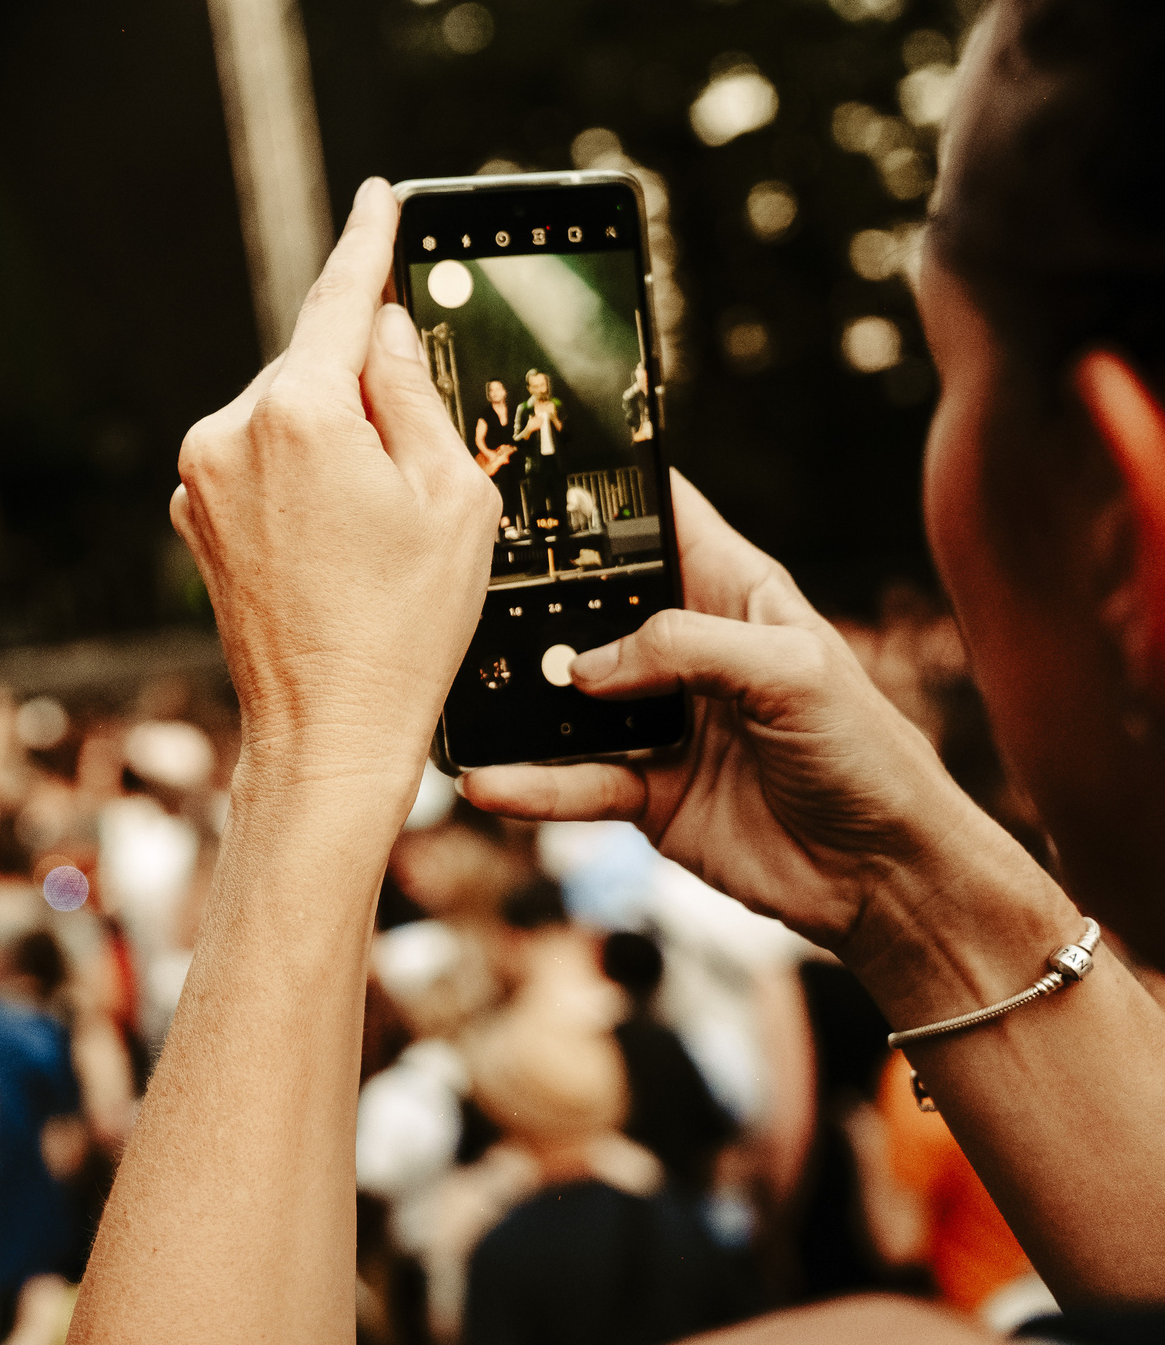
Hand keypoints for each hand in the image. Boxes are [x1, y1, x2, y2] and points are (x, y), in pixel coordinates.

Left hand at [171, 178, 501, 792]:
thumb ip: (415, 393)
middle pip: (314, 367)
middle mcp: (229, 431)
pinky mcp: (189, 512)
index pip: (339, 298)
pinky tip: (334, 547)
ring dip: (332, 443)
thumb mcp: (453, 496)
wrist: (325, 730)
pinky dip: (298, 479)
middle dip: (367, 394)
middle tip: (415, 475)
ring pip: (285, 417)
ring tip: (375, 533)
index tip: (378, 199)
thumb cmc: (404, 626)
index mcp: (297, 413)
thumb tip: (385, 331)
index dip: (368, 243)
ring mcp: (198, 475)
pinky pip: (256, 462)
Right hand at [462, 471, 992, 954]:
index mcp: (732, 592)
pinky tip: (489, 782)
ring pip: (565, 697)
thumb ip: (686, 647)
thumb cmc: (868, 754)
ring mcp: (657, 720)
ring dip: (517, 696)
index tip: (534, 468)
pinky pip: (572, 781)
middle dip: (529, 593)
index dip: (605, 488)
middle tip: (461, 582)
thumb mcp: (791, 671)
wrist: (884, 876)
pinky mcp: (643, 790)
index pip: (660, 517)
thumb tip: (585, 667)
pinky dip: (530, 784)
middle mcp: (684, 649)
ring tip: (460, 687)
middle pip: (590, 604)